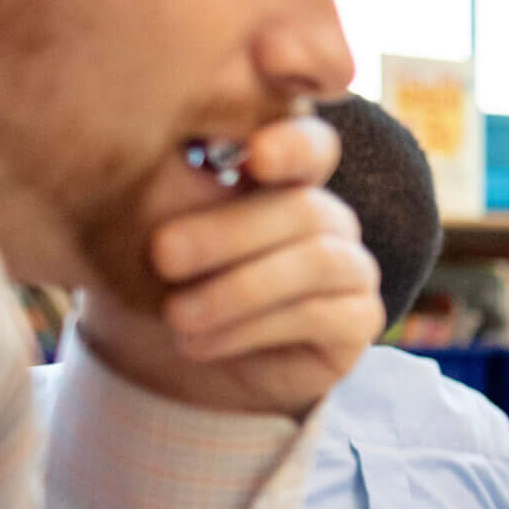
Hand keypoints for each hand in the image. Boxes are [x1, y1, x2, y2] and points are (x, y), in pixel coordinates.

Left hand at [75, 116, 380, 419]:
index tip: (255, 157)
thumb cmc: (157, 282)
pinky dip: (252, 328)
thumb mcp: (147, 227)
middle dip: (231, 231)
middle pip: (302, 207)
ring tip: (176, 315)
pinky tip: (198, 342)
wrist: (169, 365)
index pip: (307, 144)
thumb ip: (166, 186)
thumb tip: (161, 149)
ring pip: (317, 260)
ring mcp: (351, 265)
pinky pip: (322, 314)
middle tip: (162, 255)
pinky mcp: (361, 319)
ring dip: (240, 289)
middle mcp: (324, 213)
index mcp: (280, 174)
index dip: (293, 143)